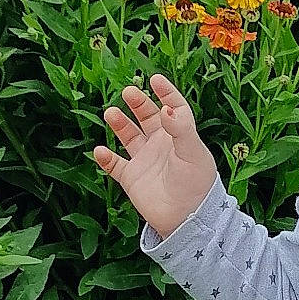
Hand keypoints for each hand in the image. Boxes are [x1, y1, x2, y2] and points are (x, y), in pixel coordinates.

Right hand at [91, 73, 219, 240]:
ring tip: (111, 113)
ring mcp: (145, 161)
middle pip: (147, 116)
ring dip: (119, 124)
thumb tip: (166, 108)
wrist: (188, 220)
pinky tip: (101, 150)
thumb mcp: (193, 153)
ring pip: (128, 135)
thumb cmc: (197, 184)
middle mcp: (161, 144)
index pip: (173, 108)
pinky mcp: (131, 178)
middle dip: (138, 103)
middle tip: (128, 92)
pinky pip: (114, 165)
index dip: (166, 93)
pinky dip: (105, 158)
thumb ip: (181, 128)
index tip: (155, 79)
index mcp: (179, 136)